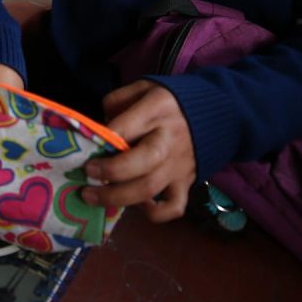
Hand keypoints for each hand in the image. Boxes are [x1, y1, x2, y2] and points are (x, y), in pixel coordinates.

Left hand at [81, 80, 196, 221]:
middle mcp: (168, 139)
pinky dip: (154, 213)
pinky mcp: (186, 182)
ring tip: (92, 195)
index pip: (125, 128)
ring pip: (148, 188)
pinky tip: (137, 205)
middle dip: (108, 172)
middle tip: (87, 173)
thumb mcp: (142, 87)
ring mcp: (178, 164)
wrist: (216, 113)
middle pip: (139, 163)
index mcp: (156, 110)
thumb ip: (117, 101)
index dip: (101, 141)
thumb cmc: (169, 101)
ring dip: (116, 197)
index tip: (85, 149)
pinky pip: (173, 207)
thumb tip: (98, 128)